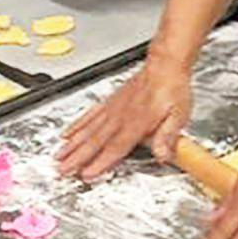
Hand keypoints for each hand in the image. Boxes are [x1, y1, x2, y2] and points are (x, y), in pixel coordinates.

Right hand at [57, 54, 191, 179]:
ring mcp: (113, 109)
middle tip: (62, 171)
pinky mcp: (110, 102)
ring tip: (58, 157)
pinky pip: (89, 115)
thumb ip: (168, 136)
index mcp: (138, 123)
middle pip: (95, 141)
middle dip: (77, 158)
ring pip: (88, 130)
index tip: (86, 174)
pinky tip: (68, 134)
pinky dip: (76, 125)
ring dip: (72, 145)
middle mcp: (121, 116)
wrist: (165, 64)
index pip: (116, 147)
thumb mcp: (179, 115)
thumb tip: (163, 156)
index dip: (100, 162)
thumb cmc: (173, 88)